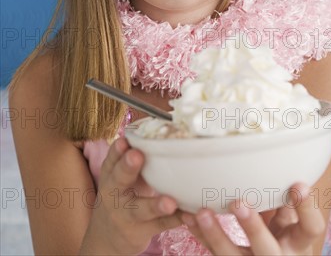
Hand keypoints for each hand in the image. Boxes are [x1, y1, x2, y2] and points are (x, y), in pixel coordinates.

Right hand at [80, 137, 183, 255]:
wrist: (108, 236)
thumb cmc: (122, 194)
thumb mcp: (120, 176)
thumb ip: (134, 157)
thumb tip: (165, 128)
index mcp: (111, 174)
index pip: (112, 158)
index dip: (118, 149)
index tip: (125, 140)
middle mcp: (115, 193)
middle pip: (119, 179)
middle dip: (127, 167)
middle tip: (136, 156)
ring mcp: (127, 214)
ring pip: (140, 209)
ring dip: (155, 205)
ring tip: (169, 202)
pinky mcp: (141, 231)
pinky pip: (160, 225)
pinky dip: (175, 220)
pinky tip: (189, 215)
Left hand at [181, 183, 325, 255]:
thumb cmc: (284, 237)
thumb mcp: (292, 223)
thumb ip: (286, 199)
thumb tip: (283, 160)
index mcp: (299, 243)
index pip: (311, 228)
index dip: (307, 208)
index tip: (298, 183)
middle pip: (267, 248)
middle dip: (252, 227)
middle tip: (238, 203)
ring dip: (216, 235)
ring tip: (202, 212)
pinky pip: (212, 252)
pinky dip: (199, 234)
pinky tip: (188, 216)